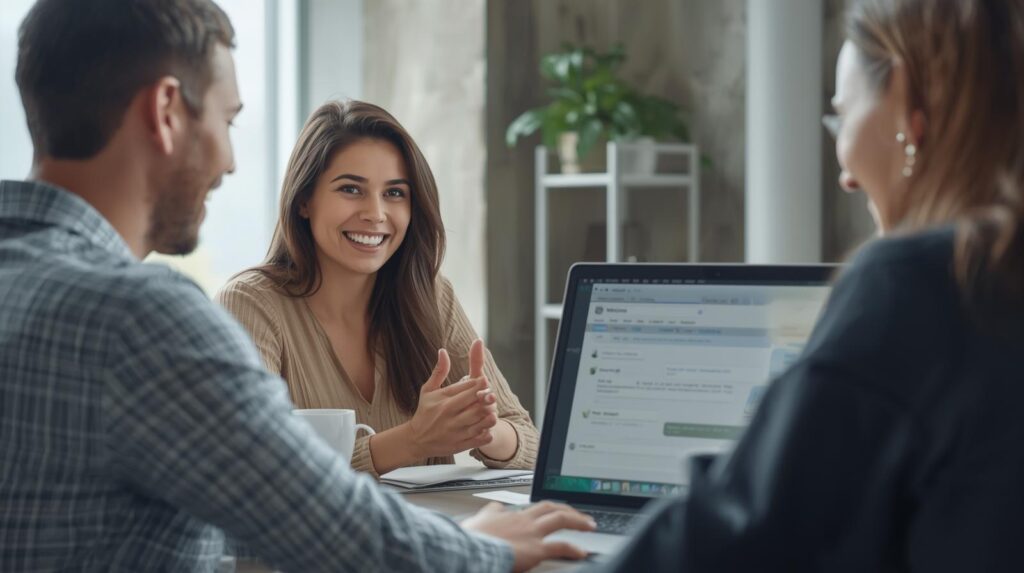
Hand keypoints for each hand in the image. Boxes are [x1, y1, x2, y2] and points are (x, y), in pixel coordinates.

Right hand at [406, 348, 497, 458]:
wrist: (415, 440)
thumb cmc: (424, 412)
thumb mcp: (428, 390)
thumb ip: (439, 371)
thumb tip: (443, 351)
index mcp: (443, 399)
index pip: (466, 388)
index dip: (479, 384)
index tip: (486, 381)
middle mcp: (448, 413)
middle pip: (473, 403)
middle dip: (486, 397)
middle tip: (492, 395)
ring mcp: (454, 430)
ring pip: (476, 422)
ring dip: (488, 416)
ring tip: (493, 412)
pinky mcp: (458, 444)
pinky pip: (475, 439)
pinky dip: (484, 435)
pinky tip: (489, 431)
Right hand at [462, 501, 595, 570]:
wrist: (470, 549)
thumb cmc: (470, 540)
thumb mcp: (475, 521)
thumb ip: (487, 514)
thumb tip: (492, 508)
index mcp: (507, 514)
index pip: (526, 507)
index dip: (539, 509)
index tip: (547, 512)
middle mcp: (522, 519)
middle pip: (548, 506)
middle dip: (565, 509)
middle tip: (577, 514)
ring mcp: (531, 532)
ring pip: (560, 518)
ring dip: (577, 520)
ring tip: (589, 524)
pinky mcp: (536, 548)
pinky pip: (561, 546)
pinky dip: (574, 549)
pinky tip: (582, 552)